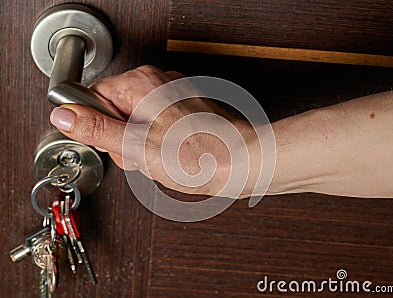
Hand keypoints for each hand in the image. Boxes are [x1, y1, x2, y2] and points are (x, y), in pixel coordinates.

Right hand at [50, 66, 262, 197]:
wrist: (240, 162)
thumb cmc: (199, 155)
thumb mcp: (137, 146)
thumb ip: (97, 129)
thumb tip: (65, 115)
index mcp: (142, 84)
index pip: (93, 97)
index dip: (97, 126)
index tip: (113, 142)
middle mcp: (157, 82)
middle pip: (113, 111)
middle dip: (122, 140)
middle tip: (141, 153)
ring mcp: (171, 96)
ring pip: (133, 122)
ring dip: (139, 145)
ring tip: (159, 156)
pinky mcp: (182, 110)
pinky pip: (152, 126)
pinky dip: (155, 143)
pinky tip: (168, 154)